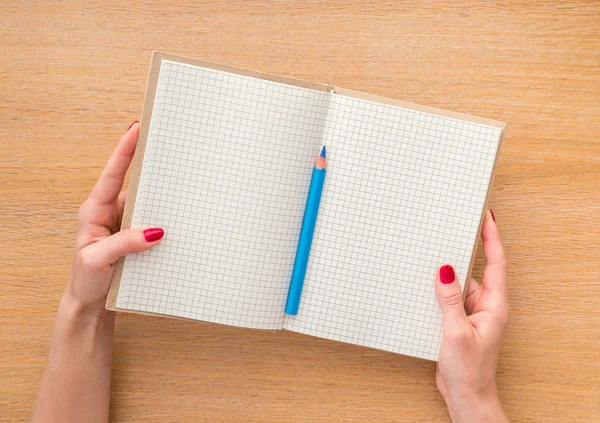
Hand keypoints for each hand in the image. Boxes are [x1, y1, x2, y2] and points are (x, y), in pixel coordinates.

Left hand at [64, 121, 163, 315]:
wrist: (91, 303)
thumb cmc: (86, 280)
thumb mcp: (97, 260)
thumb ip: (123, 244)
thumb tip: (154, 232)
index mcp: (95, 210)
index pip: (112, 174)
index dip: (124, 150)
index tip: (136, 129)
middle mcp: (111, 211)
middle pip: (132, 181)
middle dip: (149, 162)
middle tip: (168, 144)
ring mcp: (126, 223)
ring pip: (147, 200)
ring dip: (162, 192)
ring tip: (182, 177)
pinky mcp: (138, 235)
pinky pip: (154, 219)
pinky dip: (166, 215)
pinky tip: (181, 212)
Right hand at [435, 210, 509, 422]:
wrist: (465, 396)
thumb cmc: (469, 371)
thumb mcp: (456, 332)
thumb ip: (450, 300)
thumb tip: (445, 270)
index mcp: (494, 306)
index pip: (496, 264)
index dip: (492, 238)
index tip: (486, 218)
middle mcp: (485, 306)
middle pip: (475, 270)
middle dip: (465, 250)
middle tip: (452, 228)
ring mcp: (472, 314)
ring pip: (458, 285)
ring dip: (446, 277)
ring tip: (429, 262)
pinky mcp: (459, 322)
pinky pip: (449, 299)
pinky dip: (438, 292)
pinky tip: (424, 290)